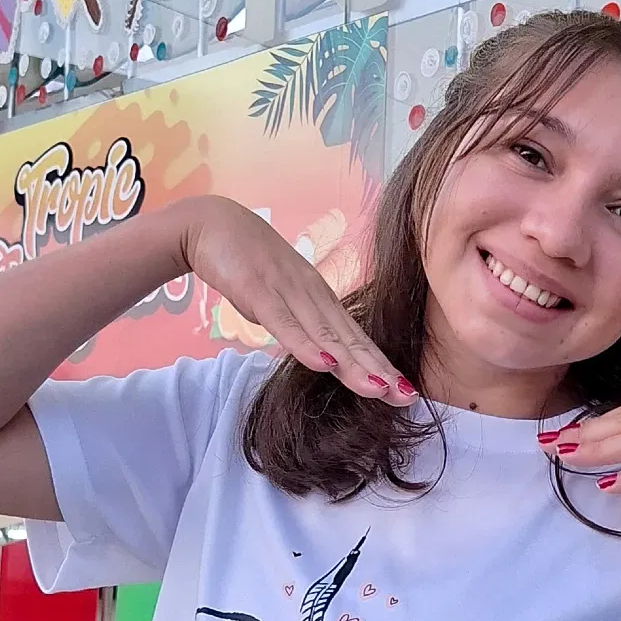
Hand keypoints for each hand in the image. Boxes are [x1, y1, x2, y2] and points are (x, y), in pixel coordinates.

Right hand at [182, 198, 408, 398]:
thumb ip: (298, 325)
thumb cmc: (248, 264)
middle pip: (350, 339)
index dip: (381, 364)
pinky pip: (284, 324)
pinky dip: (305, 346)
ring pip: (325, 335)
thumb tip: (313, 352)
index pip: (356, 337)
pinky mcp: (258, 290)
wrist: (212, 223)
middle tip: (408, 397)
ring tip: (379, 388)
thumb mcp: (280, 300)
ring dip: (353, 364)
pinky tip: (323, 365)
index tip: (407, 390)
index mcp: (320, 298)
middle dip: (380, 370)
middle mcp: (312, 295)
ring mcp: (287, 291)